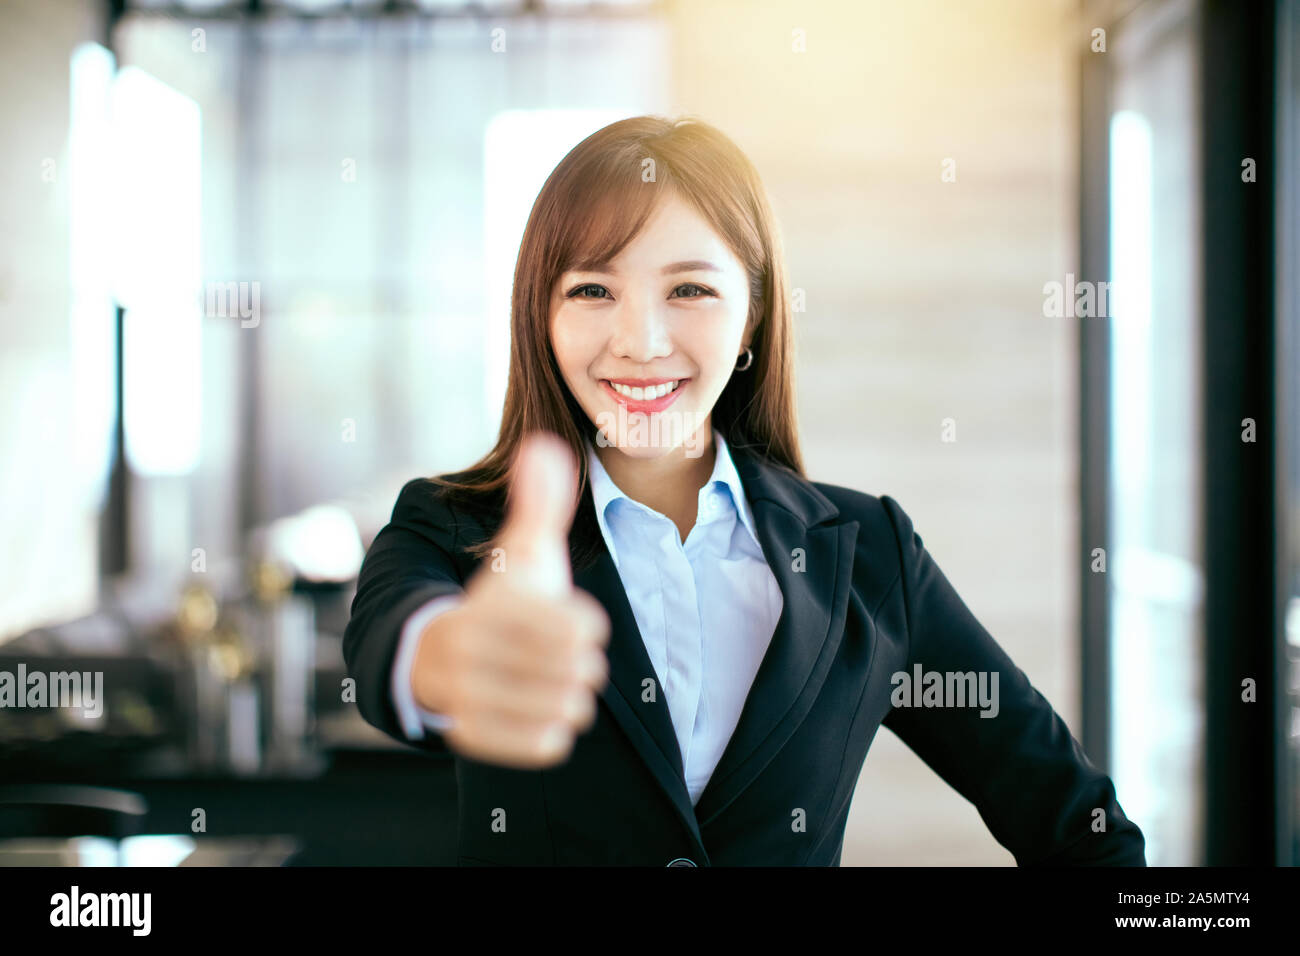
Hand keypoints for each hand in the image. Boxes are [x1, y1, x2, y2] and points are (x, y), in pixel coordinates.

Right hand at [410, 431, 610, 767]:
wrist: (442, 654)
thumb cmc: (498, 598)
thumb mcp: (519, 550)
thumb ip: (538, 502)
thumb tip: (544, 445)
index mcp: (484, 606)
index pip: (575, 627)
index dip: (587, 625)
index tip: (578, 621)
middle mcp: (465, 654)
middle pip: (572, 669)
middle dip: (583, 664)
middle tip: (576, 659)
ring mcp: (465, 700)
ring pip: (562, 708)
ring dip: (573, 698)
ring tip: (564, 685)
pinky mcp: (470, 737)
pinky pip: (543, 744)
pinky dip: (554, 730)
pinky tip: (548, 711)